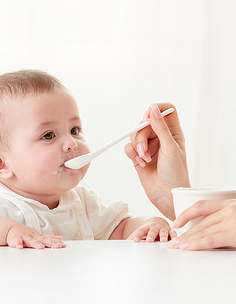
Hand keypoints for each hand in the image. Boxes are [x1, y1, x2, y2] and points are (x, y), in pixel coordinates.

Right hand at [7, 224, 65, 248]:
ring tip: (41, 247)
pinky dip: (18, 244)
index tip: (63, 245)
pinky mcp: (16, 239)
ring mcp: (25, 237)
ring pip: (31, 241)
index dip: (56, 242)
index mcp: (39, 236)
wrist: (12, 229)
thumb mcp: (39, 235)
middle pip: (43, 239)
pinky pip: (17, 242)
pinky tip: (20, 248)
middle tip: (58, 246)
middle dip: (50, 243)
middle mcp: (33, 236)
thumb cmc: (27, 234)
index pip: (49, 239)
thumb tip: (61, 238)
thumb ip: (49, 237)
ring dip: (36, 244)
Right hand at [125, 103, 189, 219]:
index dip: (156, 109)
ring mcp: (148, 146)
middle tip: (144, 148)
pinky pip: (129, 147)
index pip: (166, 110)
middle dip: (141, 135)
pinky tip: (142, 164)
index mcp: (172, 132)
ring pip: (134, 134)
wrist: (166, 195)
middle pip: (145, 122)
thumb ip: (160, 127)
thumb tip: (153, 108)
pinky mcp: (138, 155)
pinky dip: (132, 154)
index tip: (148, 117)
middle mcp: (160, 137)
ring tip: (145, 159)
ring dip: (137, 147)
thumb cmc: (175, 173)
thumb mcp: (170, 147)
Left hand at [128, 217, 175, 242]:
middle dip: (151, 236)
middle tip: (149, 241)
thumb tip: (123, 244)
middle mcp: (154, 227)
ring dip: (163, 236)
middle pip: (152, 231)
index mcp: (145, 228)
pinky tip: (176, 241)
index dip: (137, 235)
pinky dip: (175, 237)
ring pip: (163, 232)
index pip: (140, 231)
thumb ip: (133, 238)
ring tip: (163, 242)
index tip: (134, 241)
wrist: (157, 222)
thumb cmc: (147, 231)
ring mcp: (163, 229)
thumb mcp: (140, 233)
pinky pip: (174, 234)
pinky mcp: (171, 231)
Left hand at [169, 199, 235, 249]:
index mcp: (229, 204)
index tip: (176, 223)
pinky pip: (210, 240)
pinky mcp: (234, 234)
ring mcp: (231, 221)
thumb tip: (210, 231)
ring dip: (186, 239)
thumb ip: (224, 221)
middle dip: (184, 233)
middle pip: (200, 222)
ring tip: (176, 245)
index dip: (185, 215)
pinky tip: (187, 247)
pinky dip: (196, 244)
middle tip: (173, 241)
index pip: (200, 206)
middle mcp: (228, 210)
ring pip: (202, 231)